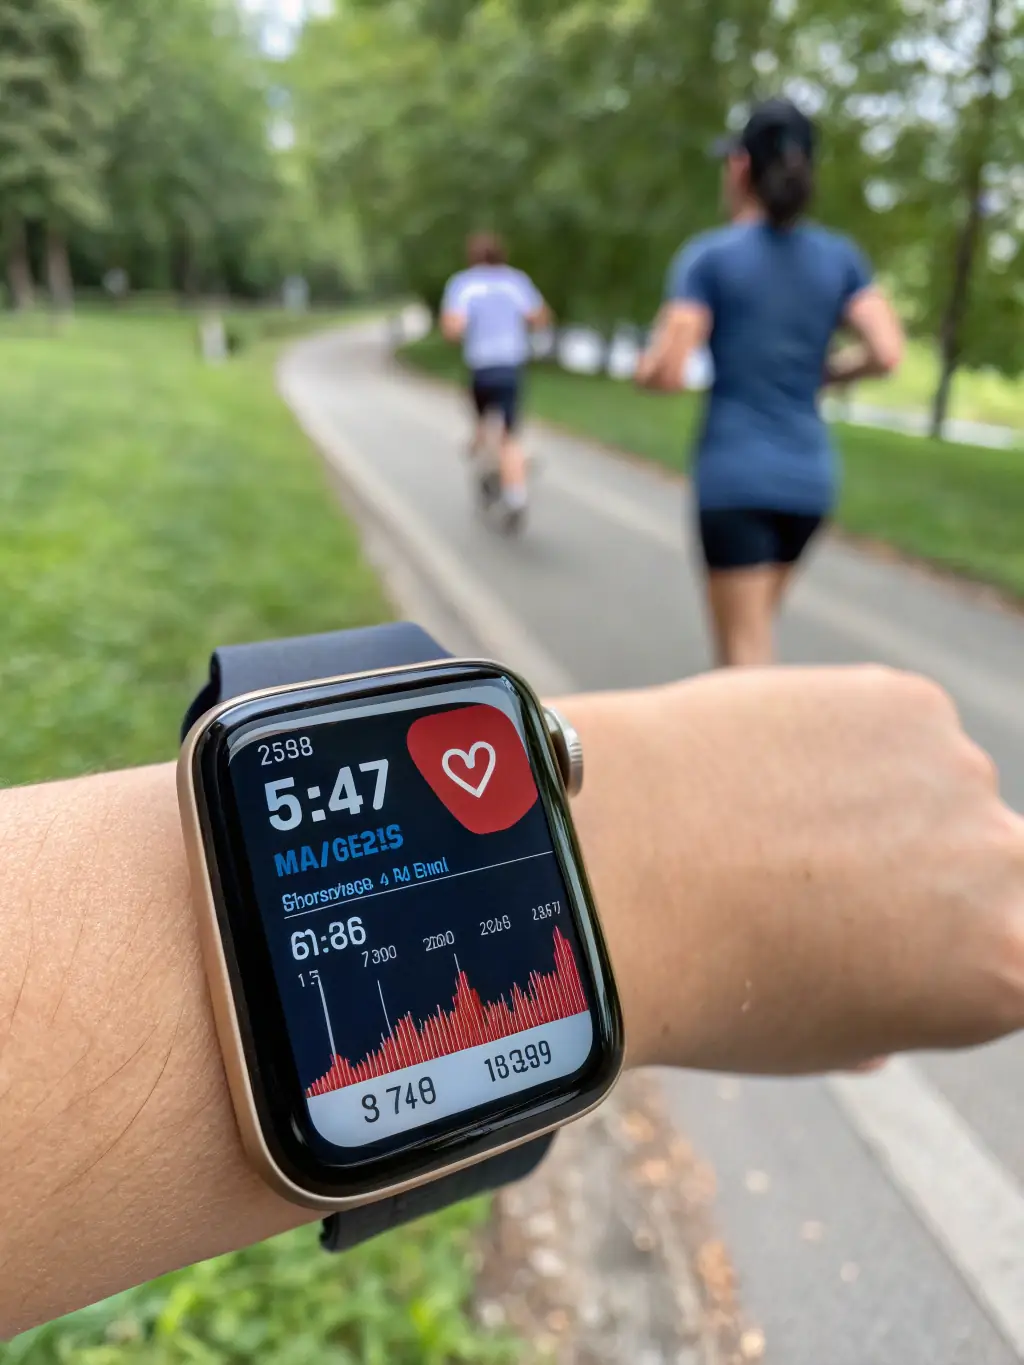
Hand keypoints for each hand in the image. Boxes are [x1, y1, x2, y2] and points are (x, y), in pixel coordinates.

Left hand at [564, 666, 1023, 1074]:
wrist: (627, 876)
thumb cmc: (708, 981)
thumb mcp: (815, 1032)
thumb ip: (887, 1006)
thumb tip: (889, 1005)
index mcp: (1009, 973)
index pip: (1005, 943)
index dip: (945, 937)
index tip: (884, 925)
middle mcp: (1009, 870)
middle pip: (986, 860)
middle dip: (924, 865)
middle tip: (821, 869)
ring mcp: (962, 776)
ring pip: (932, 784)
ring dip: (875, 795)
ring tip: (767, 817)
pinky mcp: (909, 702)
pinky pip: (885, 723)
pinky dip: (836, 736)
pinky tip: (762, 764)